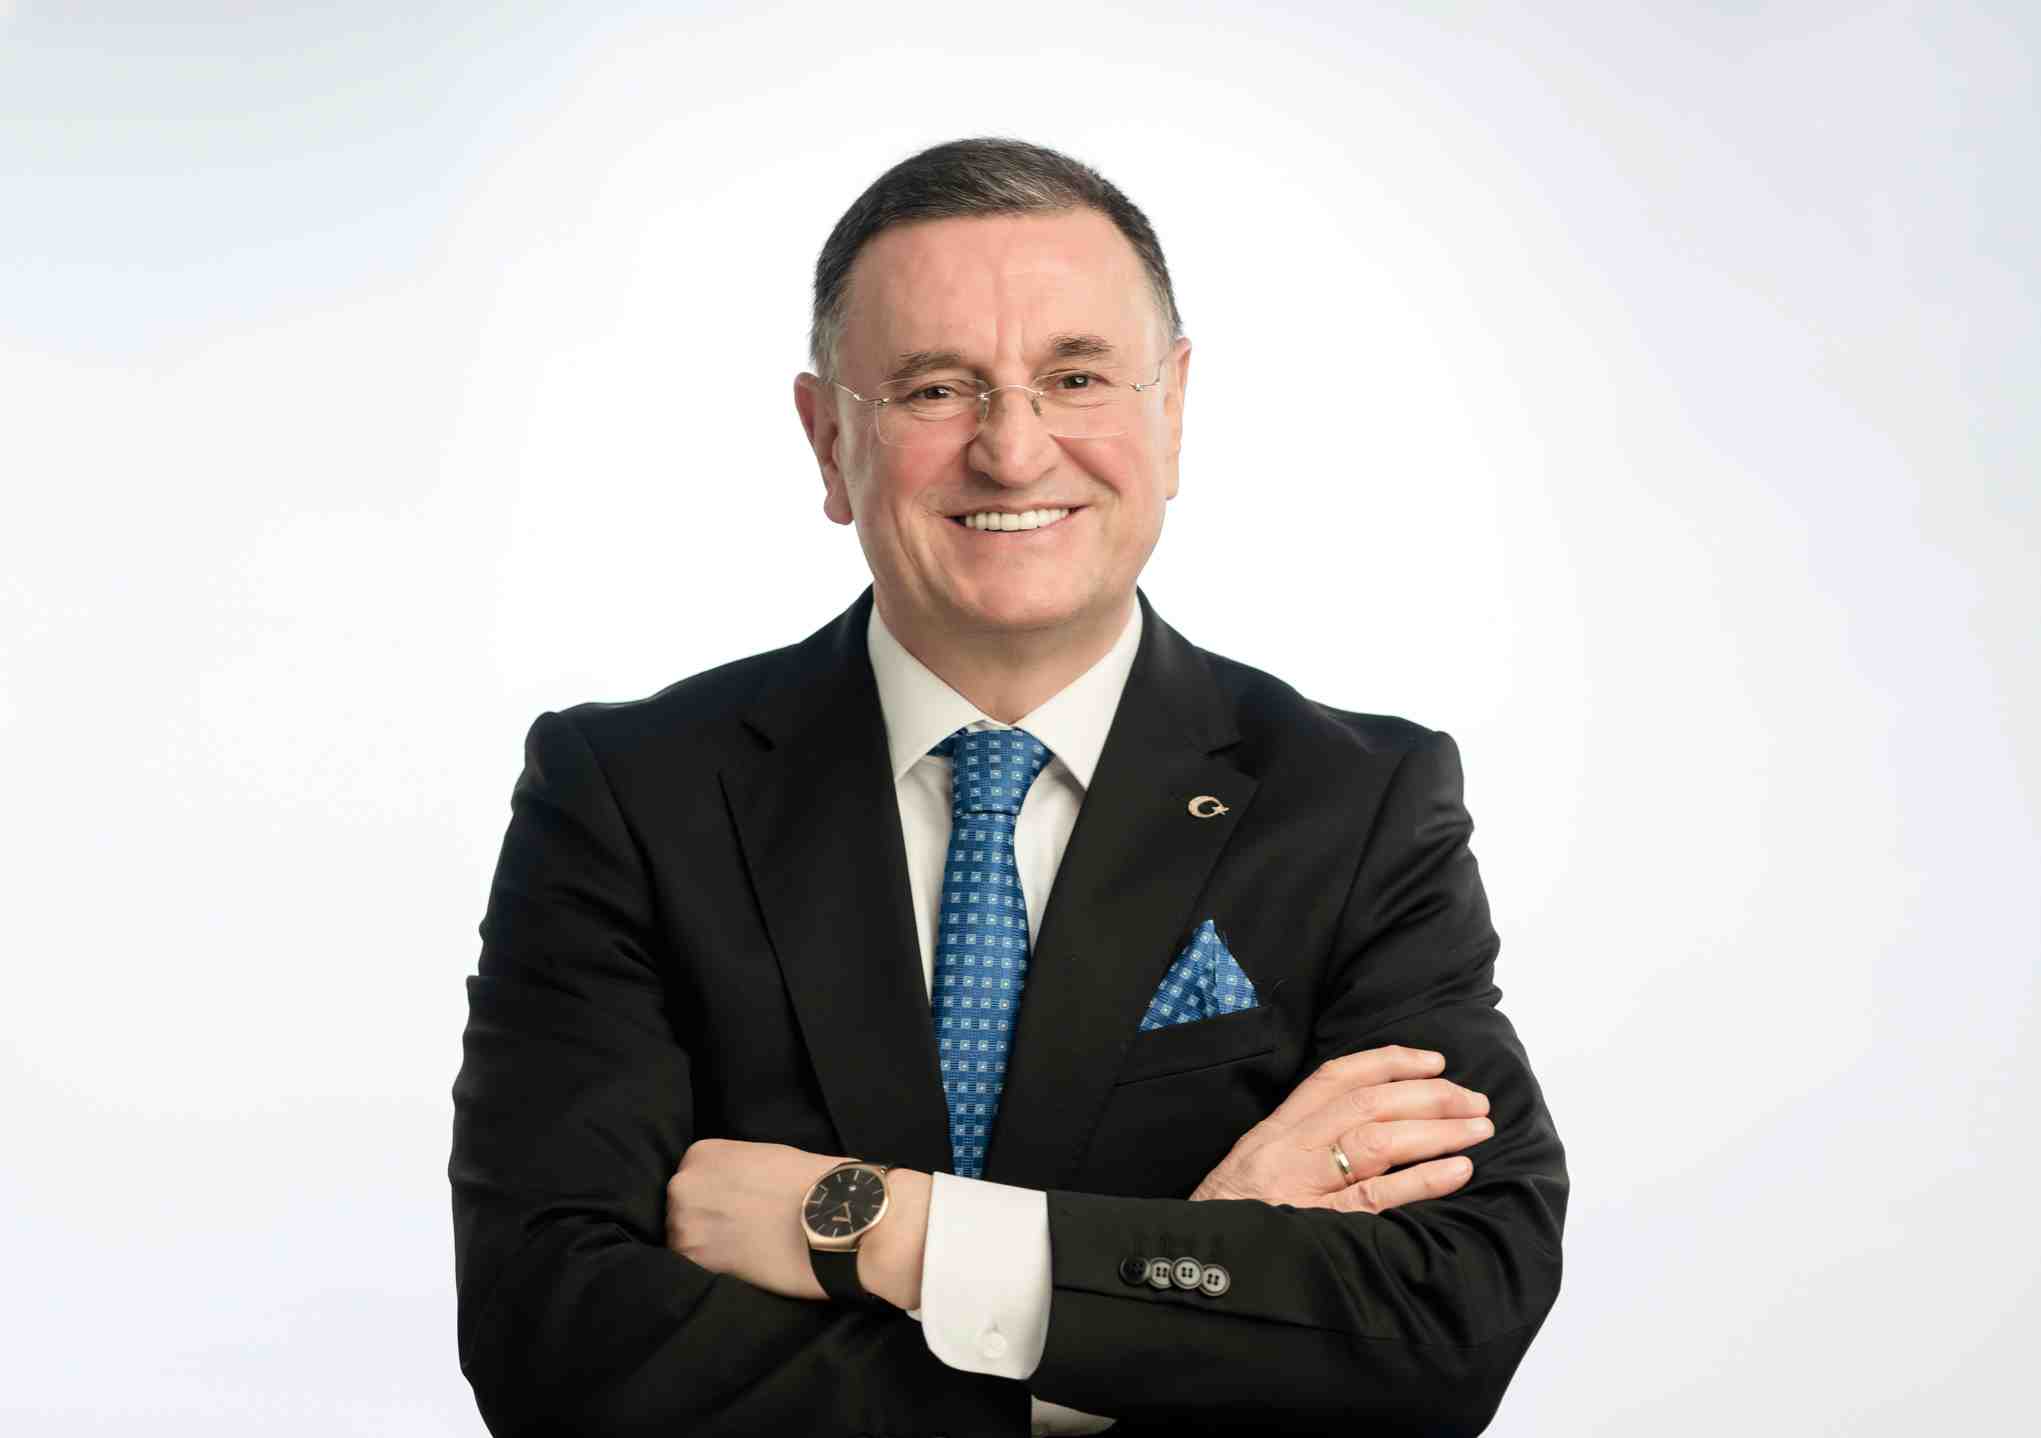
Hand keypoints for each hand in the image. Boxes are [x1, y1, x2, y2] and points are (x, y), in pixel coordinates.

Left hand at [665, 1140, 932, 1308]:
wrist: (839, 1218)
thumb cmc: (814, 1183)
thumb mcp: (768, 1157)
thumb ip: (735, 1172)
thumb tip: (729, 1193)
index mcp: (701, 1153)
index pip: (692, 1180)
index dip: (714, 1199)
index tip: (735, 1210)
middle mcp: (683, 1184)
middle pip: (681, 1210)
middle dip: (706, 1223)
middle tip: (741, 1233)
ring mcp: (685, 1224)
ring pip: (684, 1241)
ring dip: (708, 1249)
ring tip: (746, 1251)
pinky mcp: (698, 1262)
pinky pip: (692, 1270)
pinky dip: (713, 1271)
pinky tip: (742, 1266)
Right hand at [1188, 1045, 1489, 1212]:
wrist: (1193, 1266)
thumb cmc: (1232, 1222)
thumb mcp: (1257, 1168)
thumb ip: (1303, 1144)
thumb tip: (1373, 1123)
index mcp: (1273, 1132)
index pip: (1334, 1079)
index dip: (1388, 1062)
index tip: (1434, 1061)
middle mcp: (1287, 1152)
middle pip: (1366, 1104)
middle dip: (1429, 1095)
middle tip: (1474, 1100)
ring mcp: (1301, 1188)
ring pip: (1376, 1141)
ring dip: (1436, 1130)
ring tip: (1478, 1128)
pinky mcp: (1317, 1227)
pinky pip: (1378, 1197)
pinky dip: (1423, 1178)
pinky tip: (1456, 1170)